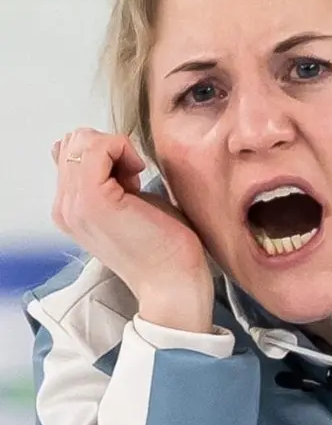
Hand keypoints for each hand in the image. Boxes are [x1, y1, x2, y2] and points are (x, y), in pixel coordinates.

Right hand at [51, 129, 212, 305]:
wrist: (173, 284)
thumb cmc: (165, 249)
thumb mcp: (131, 203)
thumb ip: (111, 178)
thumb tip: (107, 149)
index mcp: (71, 210)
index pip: (69, 152)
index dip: (104, 154)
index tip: (131, 181)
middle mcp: (66, 208)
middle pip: (73, 142)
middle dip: (109, 149)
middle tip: (134, 181)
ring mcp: (75, 204)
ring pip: (82, 141)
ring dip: (116, 150)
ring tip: (135, 182)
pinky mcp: (93, 200)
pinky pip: (97, 147)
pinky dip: (122, 149)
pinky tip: (138, 175)